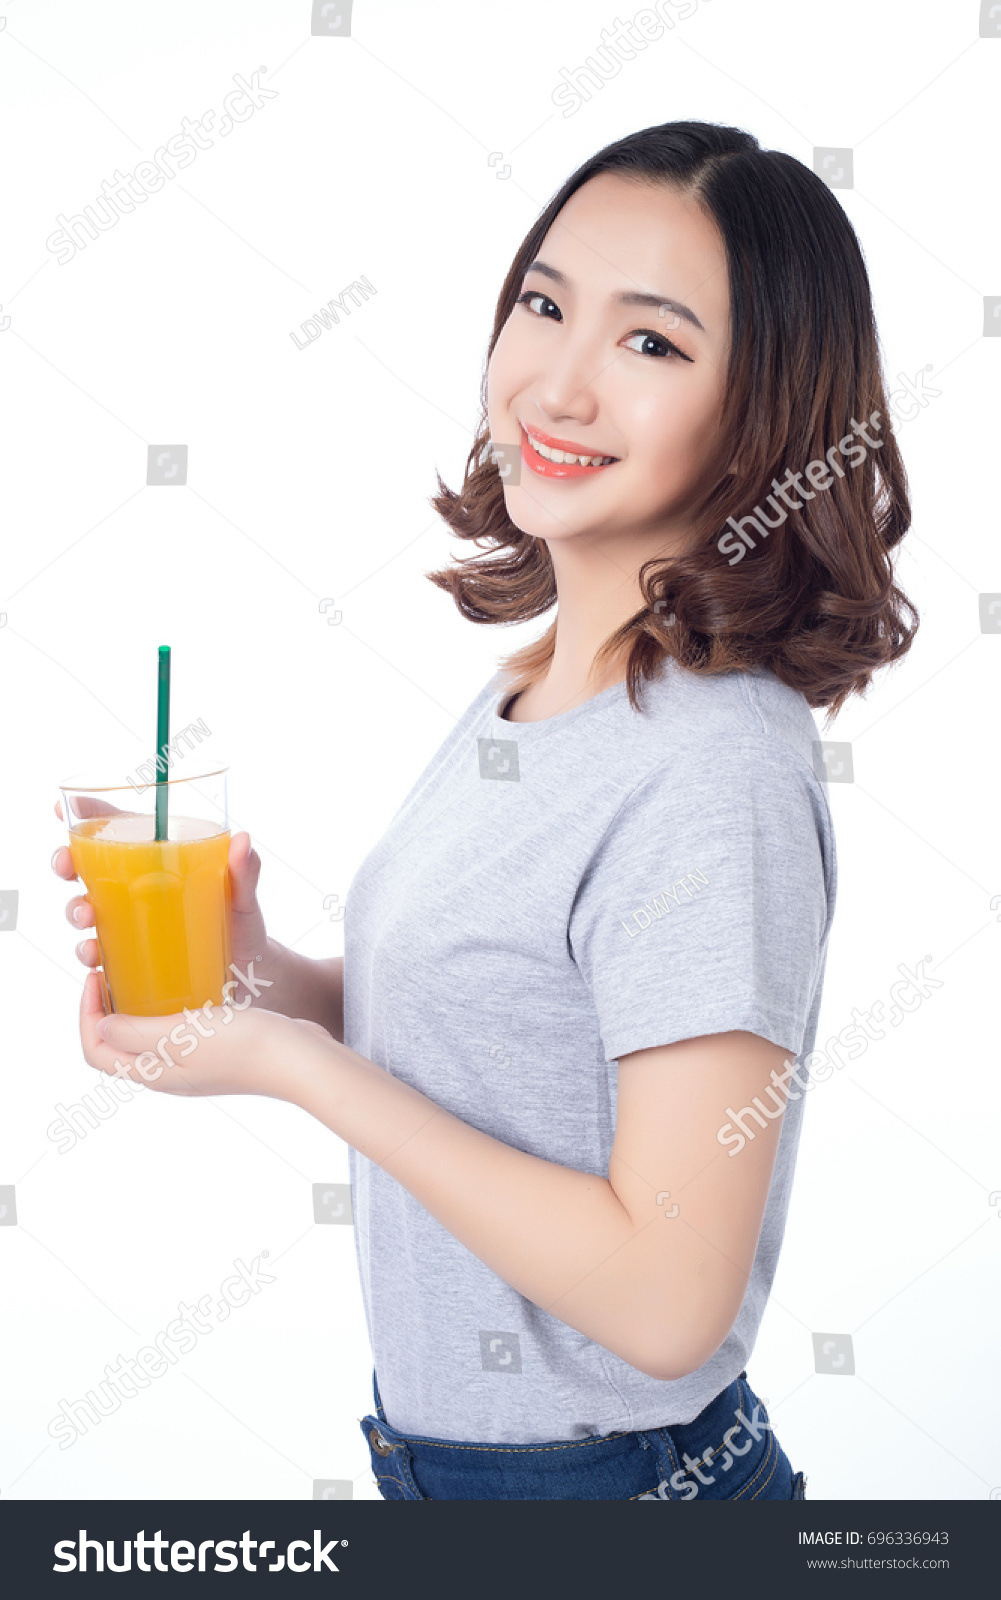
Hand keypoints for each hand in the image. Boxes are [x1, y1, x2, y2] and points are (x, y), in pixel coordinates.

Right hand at [52, 801, 268, 972]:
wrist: (250, 972)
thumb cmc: (242, 922)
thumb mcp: (244, 895)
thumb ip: (245, 871)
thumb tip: (242, 841)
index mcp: (157, 859)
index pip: (117, 829)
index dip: (84, 815)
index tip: (64, 808)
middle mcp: (134, 887)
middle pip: (85, 866)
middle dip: (64, 862)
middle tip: (66, 867)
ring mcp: (129, 921)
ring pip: (84, 909)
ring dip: (75, 910)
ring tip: (87, 916)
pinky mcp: (129, 955)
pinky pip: (98, 953)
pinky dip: (89, 954)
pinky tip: (96, 958)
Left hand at [78, 968, 333, 1101]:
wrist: (299, 1058)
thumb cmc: (243, 1047)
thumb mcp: (180, 1035)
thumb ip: (135, 1034)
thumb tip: (100, 1029)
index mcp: (154, 1074)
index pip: (97, 1051)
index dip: (86, 1015)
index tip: (96, 977)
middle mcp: (169, 1073)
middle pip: (118, 1045)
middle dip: (106, 1010)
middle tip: (113, 971)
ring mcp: (193, 1064)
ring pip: (147, 1037)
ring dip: (135, 1007)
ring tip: (141, 974)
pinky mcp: (216, 1051)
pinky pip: (177, 1030)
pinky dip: (166, 1008)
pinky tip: (182, 984)